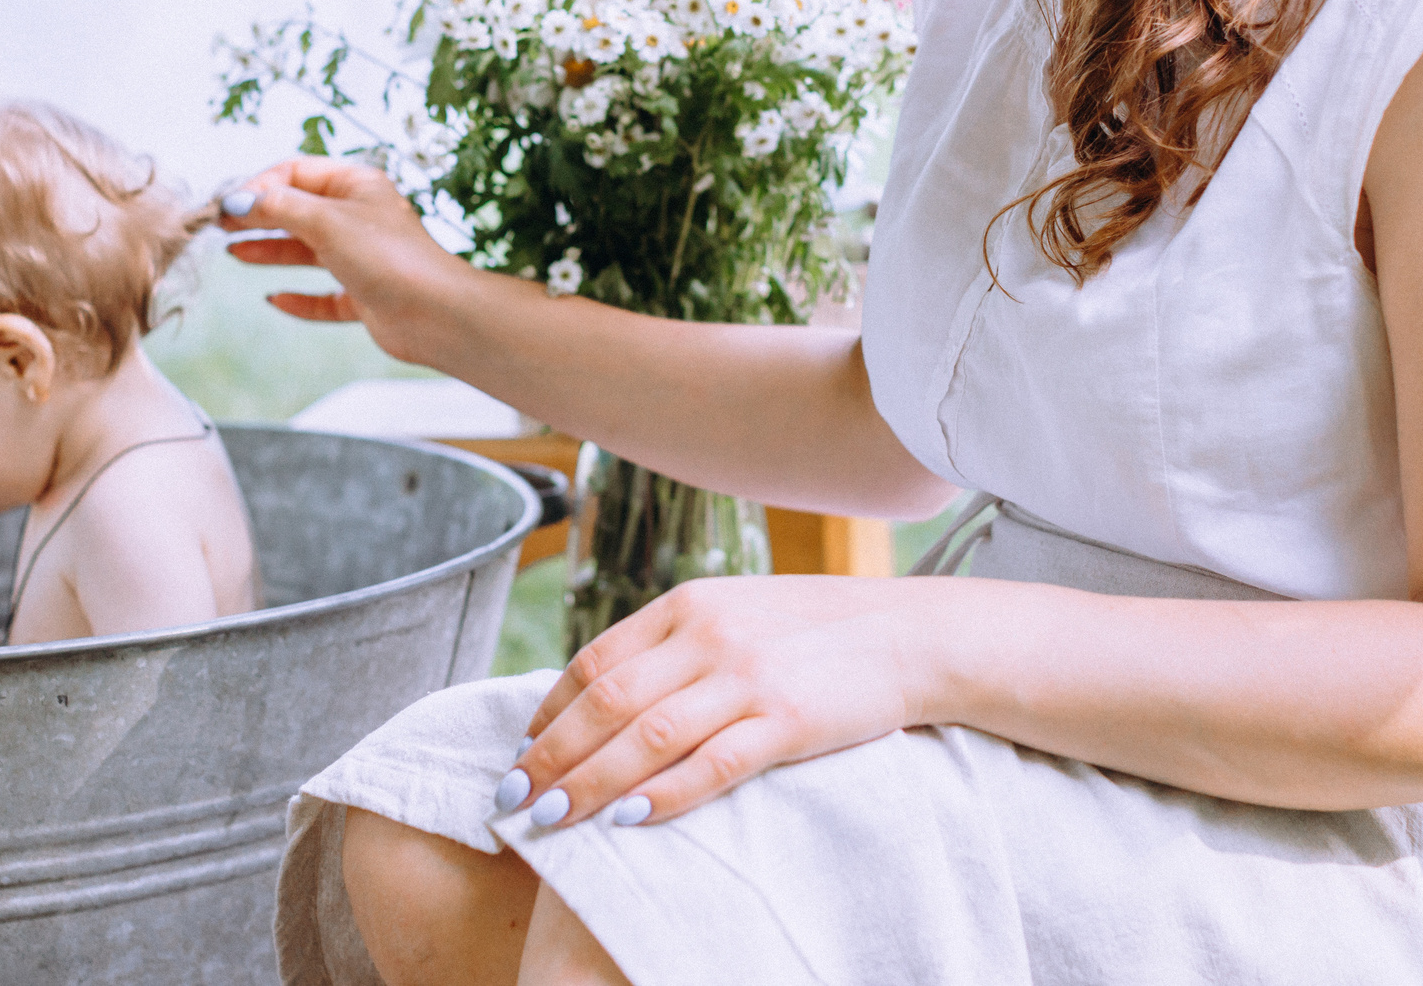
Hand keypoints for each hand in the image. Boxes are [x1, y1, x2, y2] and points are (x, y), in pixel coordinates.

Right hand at [220, 157, 488, 363]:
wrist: (437, 313)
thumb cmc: (389, 257)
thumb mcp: (326, 221)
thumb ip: (278, 208)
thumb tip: (236, 201)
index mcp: (358, 185)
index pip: (297, 172)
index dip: (260, 185)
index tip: (228, 205)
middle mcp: (360, 217)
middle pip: (299, 210)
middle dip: (260, 216)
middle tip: (220, 227)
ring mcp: (363, 258)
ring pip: (308, 250)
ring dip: (271, 251)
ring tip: (235, 253)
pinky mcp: (366, 296)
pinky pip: (324, 295)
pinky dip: (299, 297)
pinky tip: (275, 299)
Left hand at [501, 576, 921, 828]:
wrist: (909, 633)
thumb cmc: (816, 631)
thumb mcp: (735, 612)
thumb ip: (674, 645)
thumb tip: (603, 698)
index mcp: (688, 603)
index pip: (596, 660)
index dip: (550, 713)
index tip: (521, 754)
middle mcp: (709, 634)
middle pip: (608, 702)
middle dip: (551, 756)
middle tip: (513, 800)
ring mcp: (749, 676)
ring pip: (648, 737)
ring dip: (590, 783)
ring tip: (551, 820)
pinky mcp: (789, 719)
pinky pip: (714, 763)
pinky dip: (666, 794)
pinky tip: (631, 819)